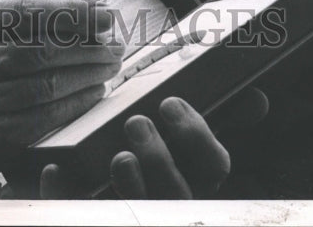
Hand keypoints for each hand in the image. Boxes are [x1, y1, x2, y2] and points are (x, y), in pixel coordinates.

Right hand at [0, 0, 123, 192]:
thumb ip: (16, 24)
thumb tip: (81, 12)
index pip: (23, 12)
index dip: (69, 10)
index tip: (101, 12)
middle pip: (40, 50)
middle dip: (87, 46)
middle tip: (113, 43)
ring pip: (46, 85)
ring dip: (87, 75)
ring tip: (108, 66)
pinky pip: (44, 118)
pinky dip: (75, 104)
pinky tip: (92, 94)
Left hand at [41, 94, 264, 199]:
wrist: (103, 200)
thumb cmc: (148, 169)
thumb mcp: (180, 144)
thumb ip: (213, 124)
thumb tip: (257, 98)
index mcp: (190, 181)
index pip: (212, 167)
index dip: (196, 137)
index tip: (169, 102)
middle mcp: (167, 207)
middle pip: (178, 194)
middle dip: (161, 159)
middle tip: (137, 122)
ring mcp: (131, 218)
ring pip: (140, 212)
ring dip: (132, 182)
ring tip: (118, 154)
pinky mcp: (92, 220)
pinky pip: (77, 213)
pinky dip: (64, 194)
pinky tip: (55, 171)